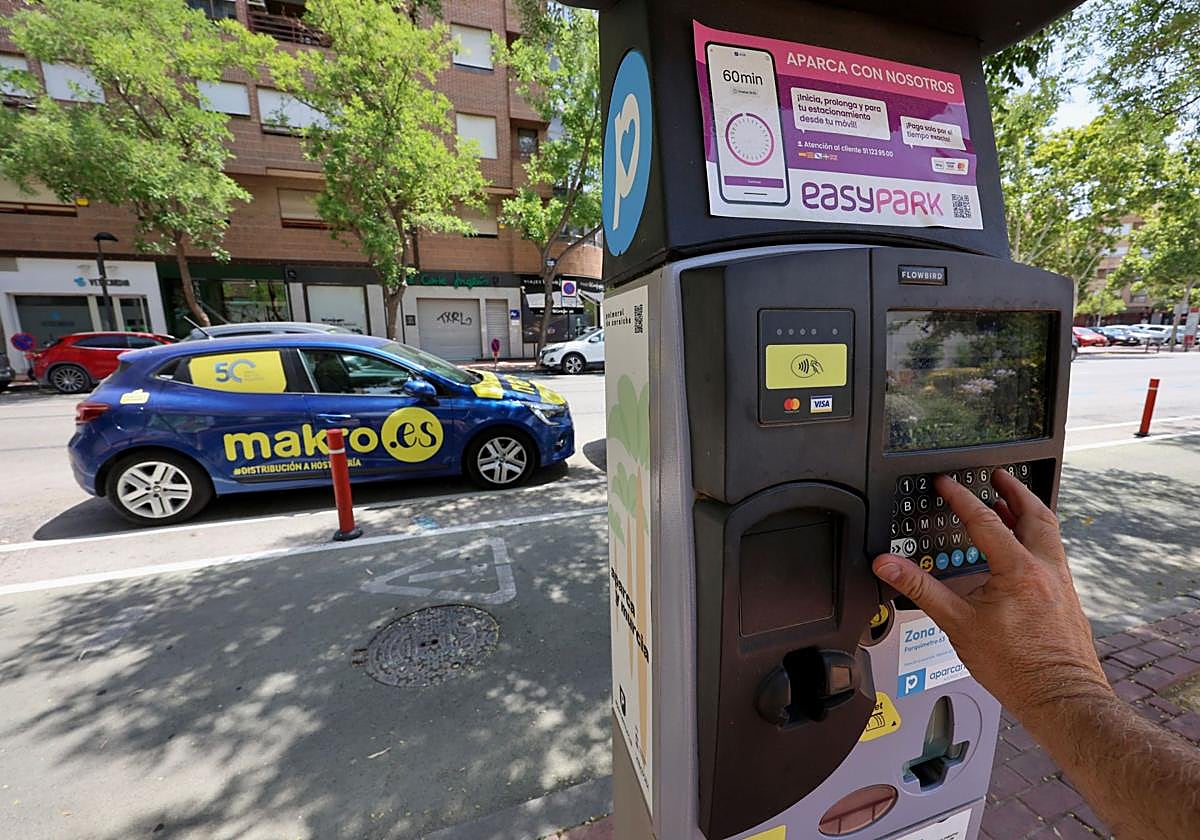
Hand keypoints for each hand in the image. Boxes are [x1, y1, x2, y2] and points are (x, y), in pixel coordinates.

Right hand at [873, 470, 1111, 718]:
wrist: (1061, 698)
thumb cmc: (1016, 668)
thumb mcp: (957, 624)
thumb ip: (921, 589)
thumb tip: (889, 565)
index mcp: (1018, 570)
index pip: (985, 520)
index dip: (961, 498)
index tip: (947, 483)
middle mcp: (1046, 569)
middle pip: (1035, 514)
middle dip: (1015, 491)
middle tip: (999, 476)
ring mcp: (1062, 583)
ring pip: (1049, 534)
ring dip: (1029, 514)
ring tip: (1012, 506)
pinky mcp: (1068, 598)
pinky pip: (1054, 555)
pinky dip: (1037, 541)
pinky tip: (1025, 554)